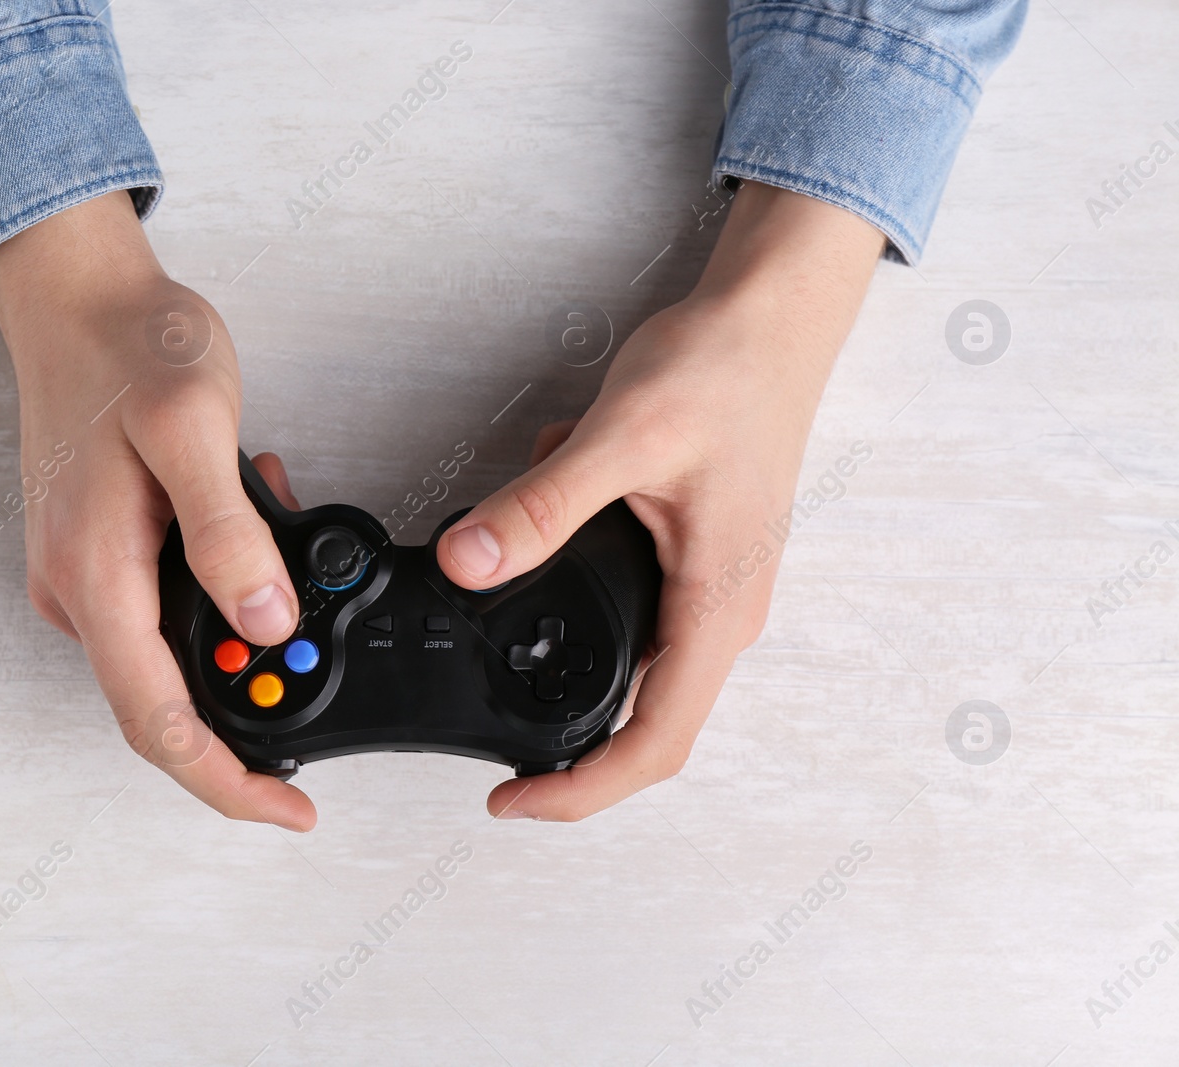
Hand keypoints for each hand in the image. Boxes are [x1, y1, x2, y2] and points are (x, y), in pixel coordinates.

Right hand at [0, 190, 315, 830]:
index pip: (157, 721)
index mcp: (96, 572)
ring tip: (294, 569)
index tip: (287, 808)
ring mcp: (81, 571)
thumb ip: (226, 531)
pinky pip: (159, 606)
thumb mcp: (193, 427)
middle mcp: (77, 587)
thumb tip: (263, 623)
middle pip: (160, 704)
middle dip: (246, 716)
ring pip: (166, 655)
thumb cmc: (128, 345)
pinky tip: (255, 536)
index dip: (224, 781)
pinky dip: (217, 596)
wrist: (73, 291)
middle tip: (318, 683)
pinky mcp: (96, 548)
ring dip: (237, 640)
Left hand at [435, 182, 885, 820]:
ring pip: (631, 660)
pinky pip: (625, 599)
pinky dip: (569, 575)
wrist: (772, 316)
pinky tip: (542, 504)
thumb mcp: (624, 438)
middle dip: (567, 743)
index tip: (514, 802)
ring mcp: (709, 587)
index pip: (657, 741)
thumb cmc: (726, 370)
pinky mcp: (690, 555)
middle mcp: (721, 611)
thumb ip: (544, 507)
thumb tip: (471, 564)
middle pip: (646, 722)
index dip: (583, 789)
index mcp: (717, 606)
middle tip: (494, 753)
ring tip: (506, 581)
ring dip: (561, 637)